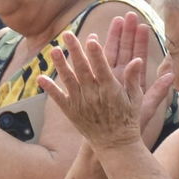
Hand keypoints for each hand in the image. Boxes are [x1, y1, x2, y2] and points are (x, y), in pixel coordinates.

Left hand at [39, 13, 173, 151]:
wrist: (115, 145)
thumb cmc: (128, 120)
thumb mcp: (136, 100)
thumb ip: (134, 79)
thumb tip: (137, 60)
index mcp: (110, 90)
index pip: (102, 68)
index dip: (96, 53)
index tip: (91, 39)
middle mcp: (94, 95)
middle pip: (82, 69)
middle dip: (75, 50)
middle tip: (67, 34)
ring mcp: (81, 103)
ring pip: (68, 80)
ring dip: (60, 64)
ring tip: (53, 49)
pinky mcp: (71, 111)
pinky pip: (58, 98)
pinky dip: (49, 88)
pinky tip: (40, 78)